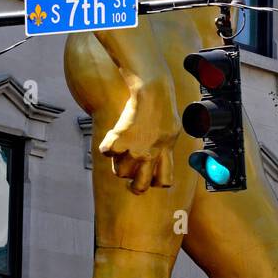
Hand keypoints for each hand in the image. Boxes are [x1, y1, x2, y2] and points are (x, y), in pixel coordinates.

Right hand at [98, 77, 179, 193]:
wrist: (152, 91)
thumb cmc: (163, 107)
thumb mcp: (172, 131)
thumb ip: (165, 147)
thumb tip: (162, 153)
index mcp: (165, 153)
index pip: (163, 182)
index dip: (155, 181)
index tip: (149, 174)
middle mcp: (150, 156)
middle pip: (140, 186)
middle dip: (133, 184)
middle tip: (129, 173)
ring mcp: (135, 151)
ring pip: (119, 172)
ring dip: (118, 161)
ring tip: (121, 147)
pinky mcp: (120, 141)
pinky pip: (106, 153)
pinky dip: (106, 144)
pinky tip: (112, 135)